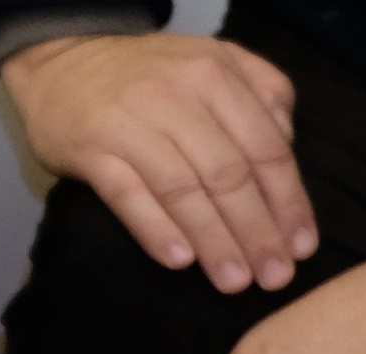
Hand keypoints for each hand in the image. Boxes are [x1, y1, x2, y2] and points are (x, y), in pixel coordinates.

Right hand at [2, 32, 316, 294]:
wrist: (64, 60)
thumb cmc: (147, 73)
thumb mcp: (213, 60)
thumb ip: (260, 92)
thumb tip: (285, 146)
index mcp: (217, 76)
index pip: (265, 148)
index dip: (288, 202)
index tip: (301, 247)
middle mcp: (178, 97)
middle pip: (228, 175)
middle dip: (256, 232)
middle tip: (273, 277)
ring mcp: (131, 124)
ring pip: (183, 190)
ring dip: (213, 241)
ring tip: (232, 281)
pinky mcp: (92, 149)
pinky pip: (127, 195)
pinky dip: (155, 229)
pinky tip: (178, 261)